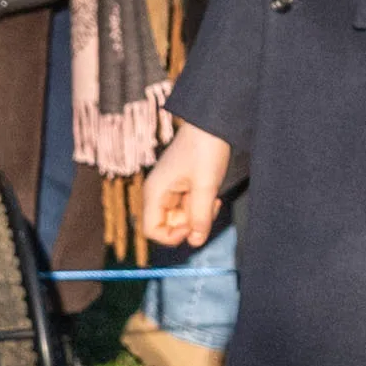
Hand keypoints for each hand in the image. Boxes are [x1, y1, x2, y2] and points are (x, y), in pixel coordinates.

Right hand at [143, 118, 228, 248]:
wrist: (212, 123)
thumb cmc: (205, 149)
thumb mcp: (206, 186)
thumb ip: (200, 216)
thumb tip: (196, 242)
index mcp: (155, 192)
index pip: (152, 230)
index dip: (172, 236)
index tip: (193, 225)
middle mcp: (158, 193)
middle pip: (168, 225)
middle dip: (190, 224)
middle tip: (209, 207)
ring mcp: (169, 190)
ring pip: (181, 218)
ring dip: (198, 216)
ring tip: (213, 199)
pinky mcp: (181, 187)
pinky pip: (188, 207)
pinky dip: (201, 207)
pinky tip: (213, 196)